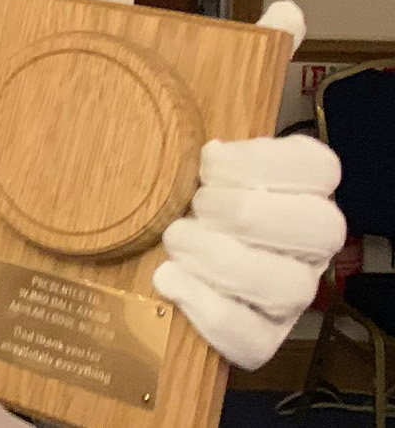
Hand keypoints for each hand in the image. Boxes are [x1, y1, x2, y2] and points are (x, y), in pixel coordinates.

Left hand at [153, 136, 346, 369]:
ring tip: (177, 241)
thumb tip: (213, 154)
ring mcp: (293, 294)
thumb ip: (213, 158)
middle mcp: (312, 246)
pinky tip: (170, 279)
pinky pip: (249, 336)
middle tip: (198, 208)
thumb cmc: (191, 202)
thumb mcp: (200, 169)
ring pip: (287, 287)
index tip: (210, 163)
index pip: (320, 168)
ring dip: (219, 260)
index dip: (260, 162)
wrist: (171, 261)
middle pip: (319, 229)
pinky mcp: (262, 337)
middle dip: (245, 213)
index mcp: (305, 191)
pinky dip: (202, 306)